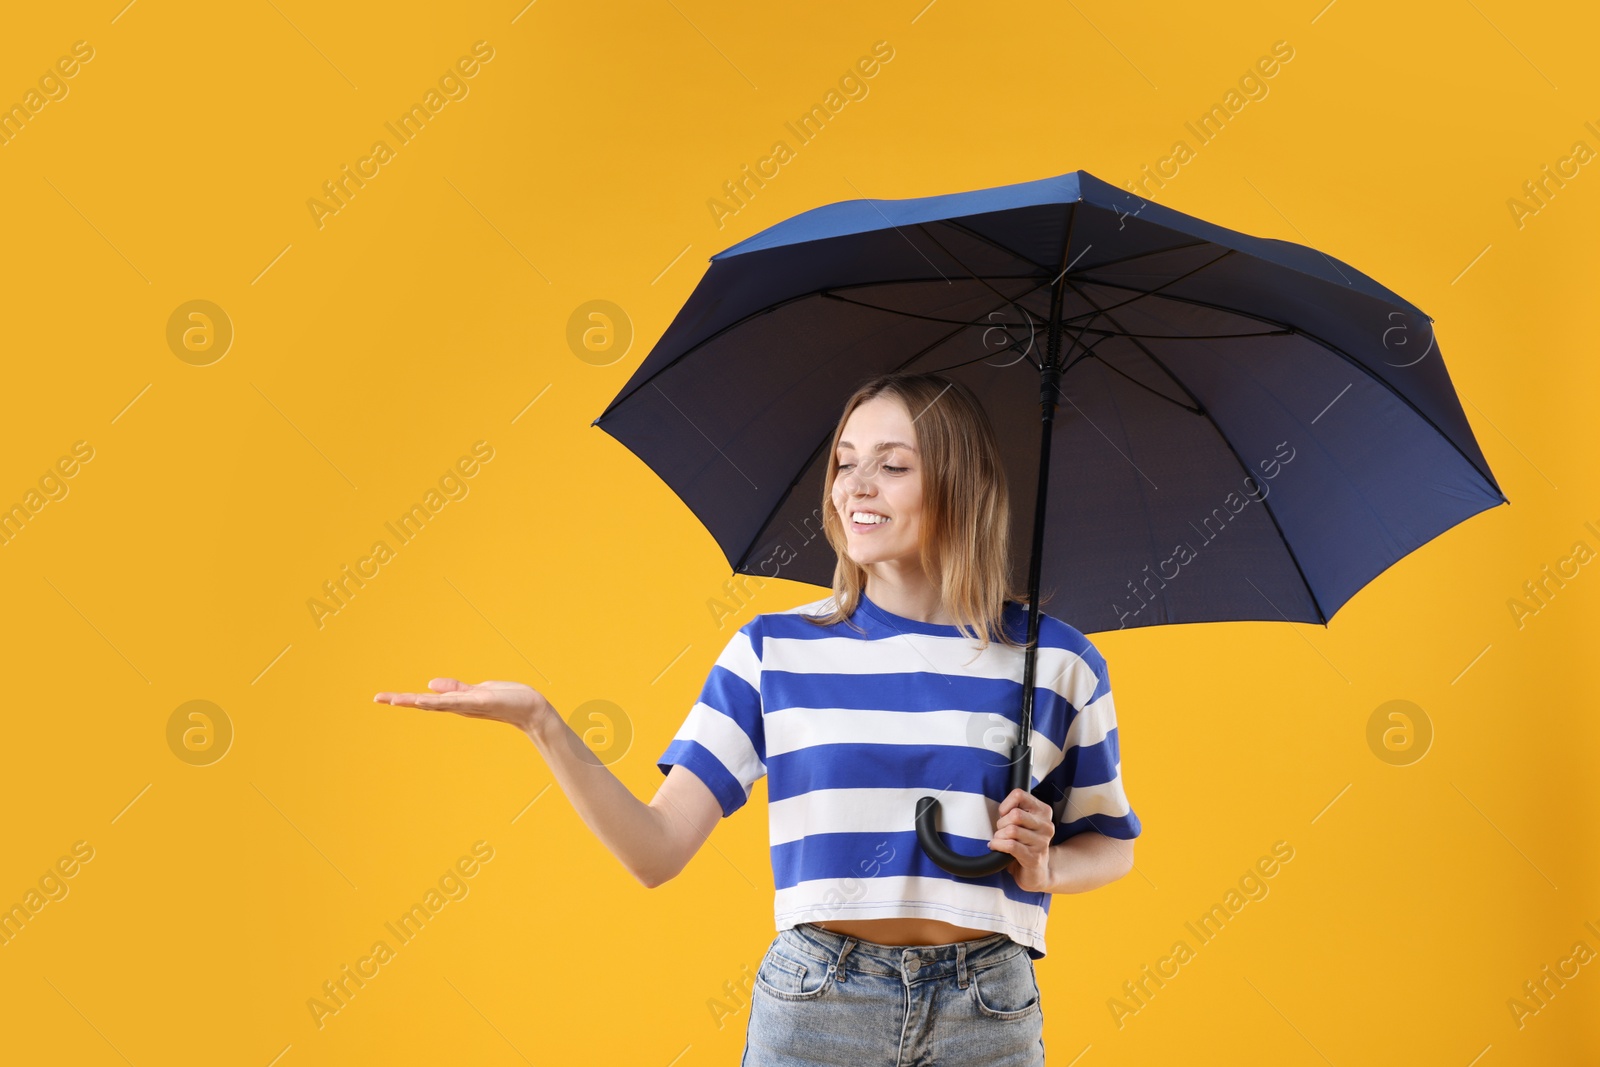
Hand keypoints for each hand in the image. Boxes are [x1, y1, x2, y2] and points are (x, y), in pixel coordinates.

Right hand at [372, 678, 548, 734]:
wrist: (532, 709)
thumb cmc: (508, 700)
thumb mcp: (477, 690)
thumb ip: (455, 688)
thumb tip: (429, 685)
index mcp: (457, 703)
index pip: (426, 700)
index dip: (404, 699)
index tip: (382, 698)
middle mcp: (459, 707)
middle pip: (425, 703)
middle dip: (401, 700)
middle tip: (377, 698)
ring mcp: (468, 706)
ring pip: (436, 703)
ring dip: (415, 701)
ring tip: (393, 699)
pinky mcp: (480, 701)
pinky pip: (457, 701)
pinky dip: (440, 700)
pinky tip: (425, 698)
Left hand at [988, 788, 1054, 892]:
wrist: (1036, 873)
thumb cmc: (1024, 843)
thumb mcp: (1022, 822)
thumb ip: (1015, 809)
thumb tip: (1001, 809)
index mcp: (1043, 811)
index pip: (1019, 794)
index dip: (1005, 804)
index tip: (1004, 815)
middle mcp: (1046, 825)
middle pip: (1015, 814)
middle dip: (1001, 823)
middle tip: (1001, 831)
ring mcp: (1042, 842)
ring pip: (1011, 830)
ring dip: (999, 836)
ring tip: (999, 840)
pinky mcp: (1034, 858)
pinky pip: (1011, 845)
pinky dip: (998, 845)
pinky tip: (995, 846)